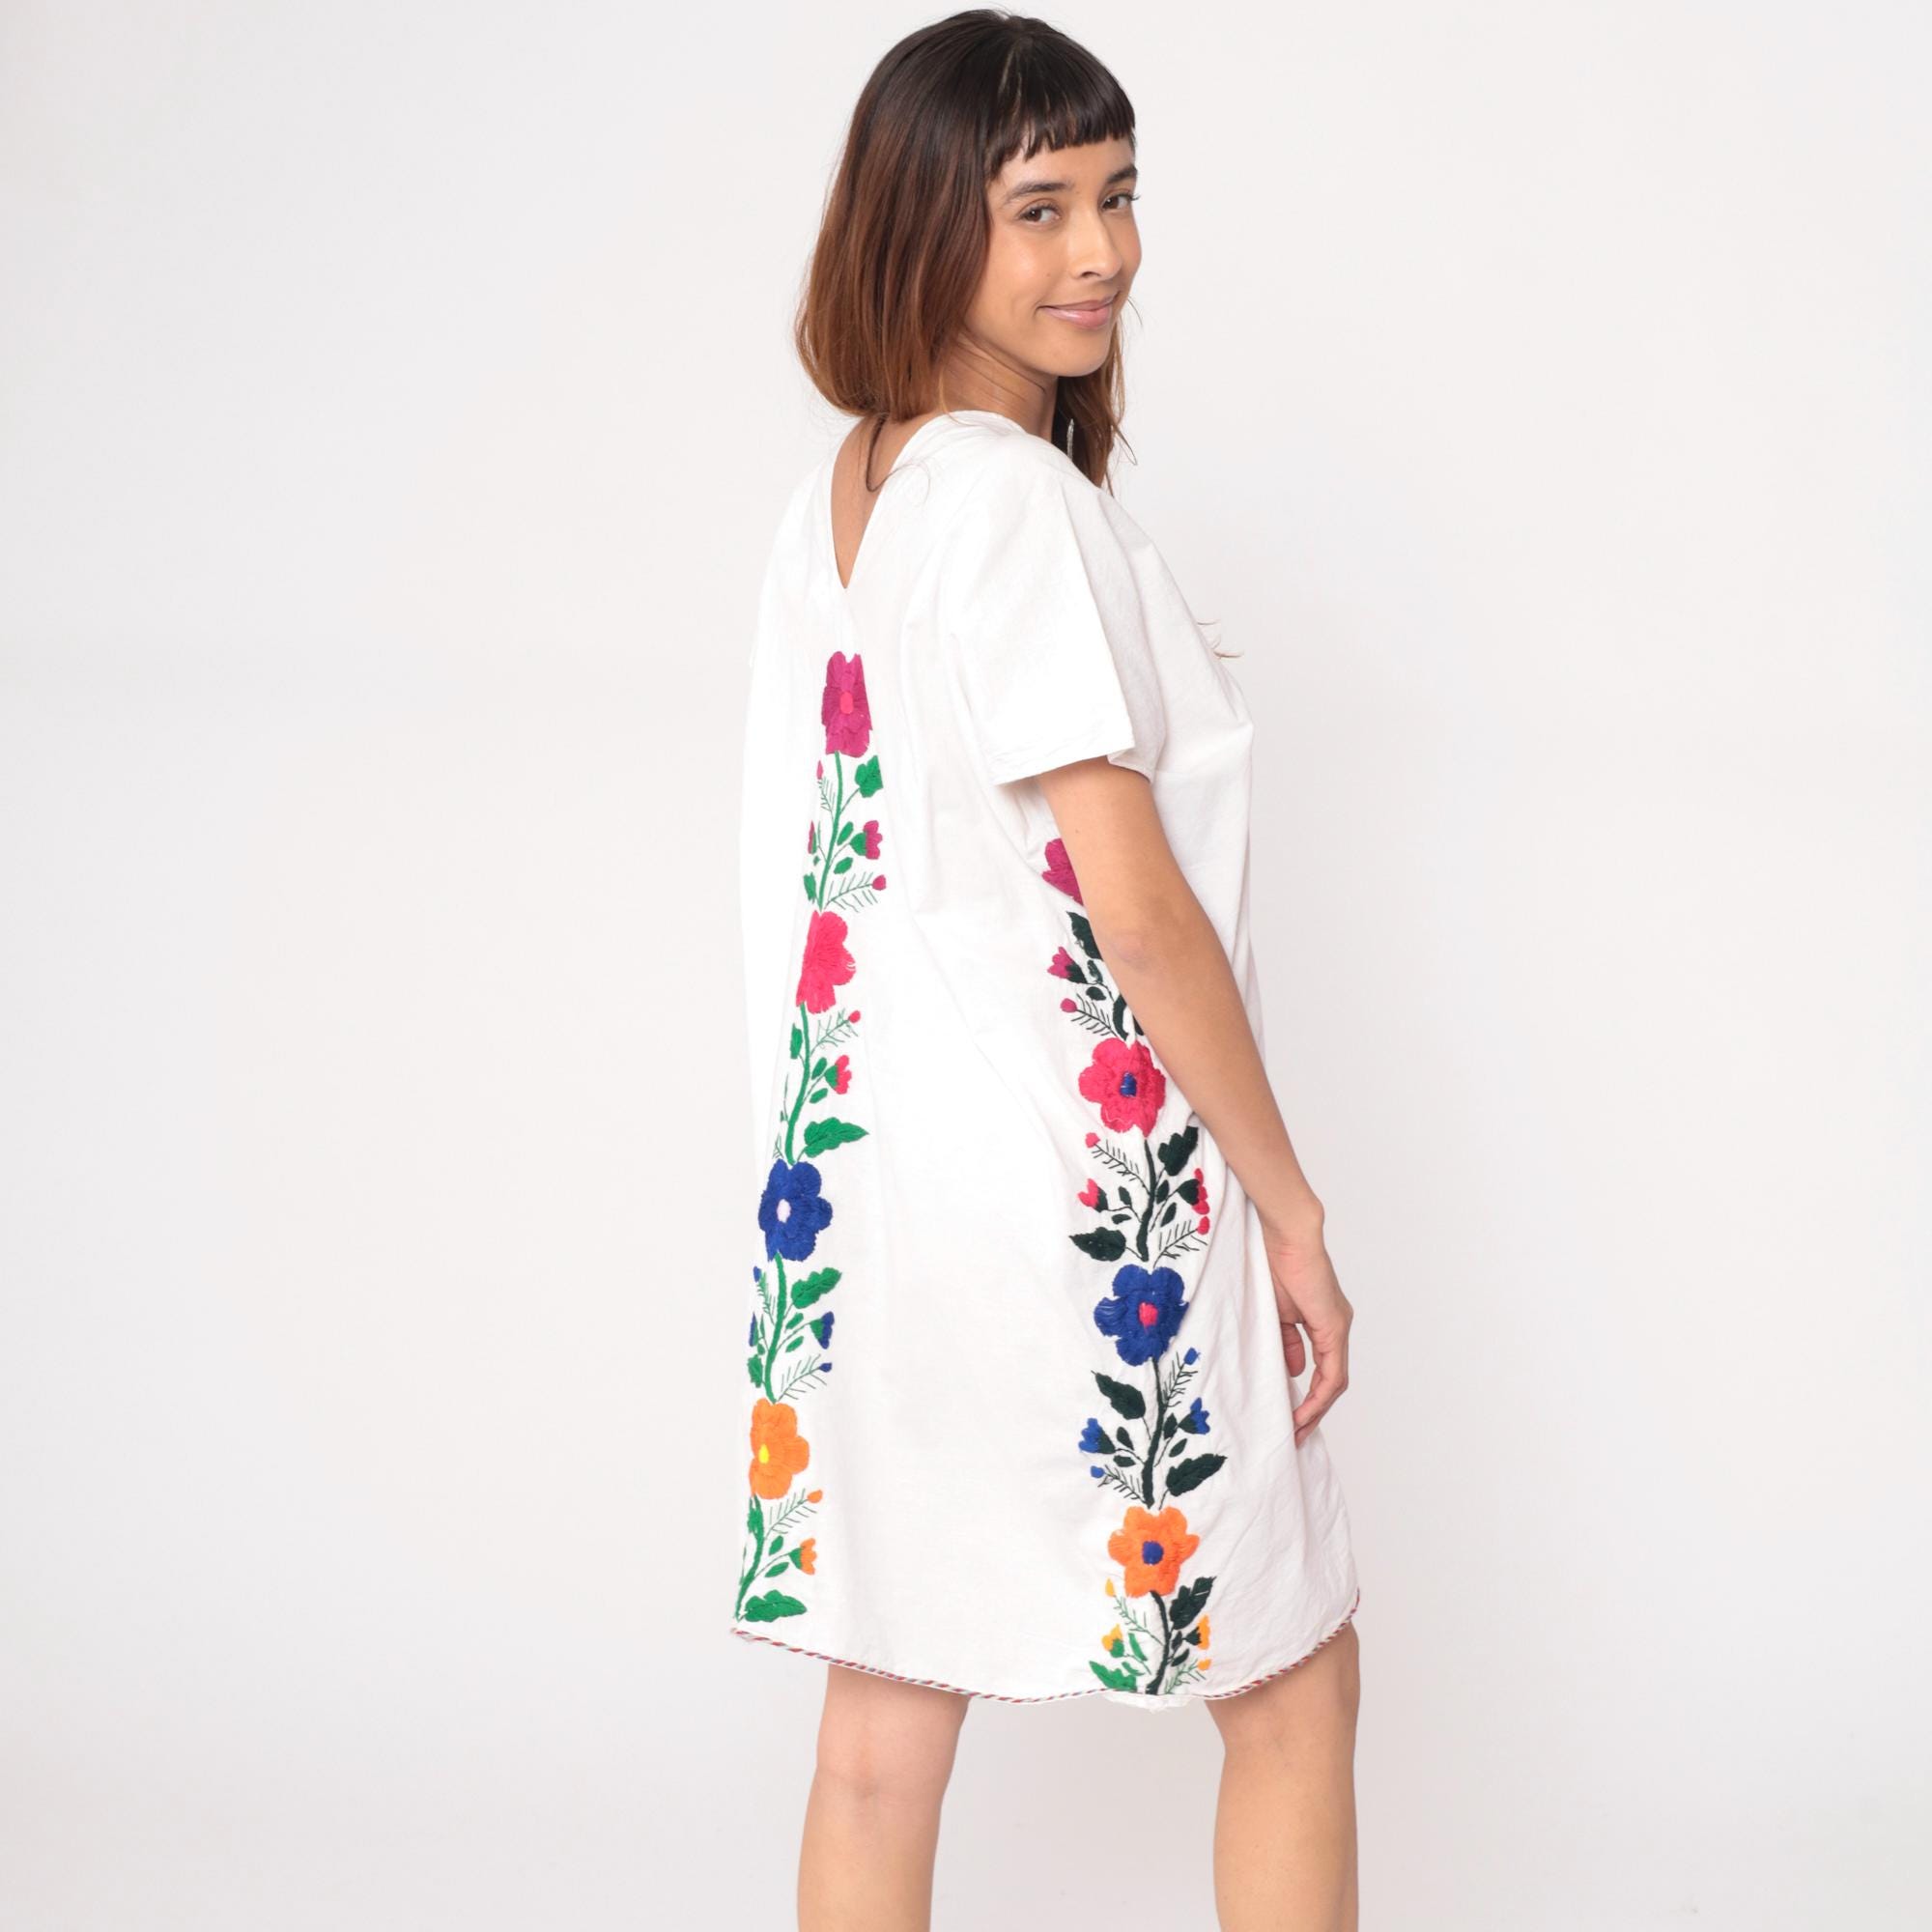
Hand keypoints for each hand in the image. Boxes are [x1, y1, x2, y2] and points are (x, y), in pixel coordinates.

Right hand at [1261, 1214, 1352, 1445]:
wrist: (1285, 1235)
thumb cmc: (1274, 1263)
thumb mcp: (1275, 1313)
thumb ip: (1286, 1342)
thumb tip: (1294, 1370)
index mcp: (1323, 1323)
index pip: (1323, 1371)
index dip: (1310, 1398)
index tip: (1292, 1419)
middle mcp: (1337, 1327)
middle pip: (1332, 1382)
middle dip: (1314, 1412)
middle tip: (1295, 1435)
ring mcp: (1338, 1327)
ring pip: (1335, 1381)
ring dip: (1317, 1409)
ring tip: (1297, 1430)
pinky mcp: (1334, 1326)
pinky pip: (1332, 1372)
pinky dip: (1319, 1396)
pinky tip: (1304, 1411)